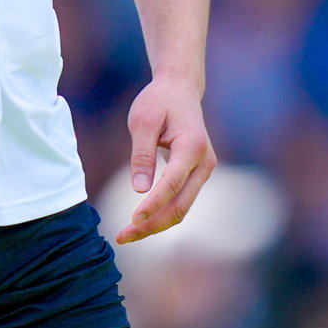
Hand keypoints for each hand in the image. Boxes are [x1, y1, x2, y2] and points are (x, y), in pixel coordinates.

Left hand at [115, 74, 215, 242]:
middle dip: (152, 225)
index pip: (172, 183)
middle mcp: (204, 162)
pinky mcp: (197, 175)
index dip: (153, 204)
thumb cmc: (158, 101)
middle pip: (180, 206)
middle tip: (122, 237)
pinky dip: (161, 215)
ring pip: (182, 208)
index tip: (132, 219)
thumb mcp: (142, 121)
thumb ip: (142, 155)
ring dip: (156, 225)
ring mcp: (204, 171)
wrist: (180, 90)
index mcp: (192, 146)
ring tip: (126, 235)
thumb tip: (139, 190)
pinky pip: (181, 201)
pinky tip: (140, 223)